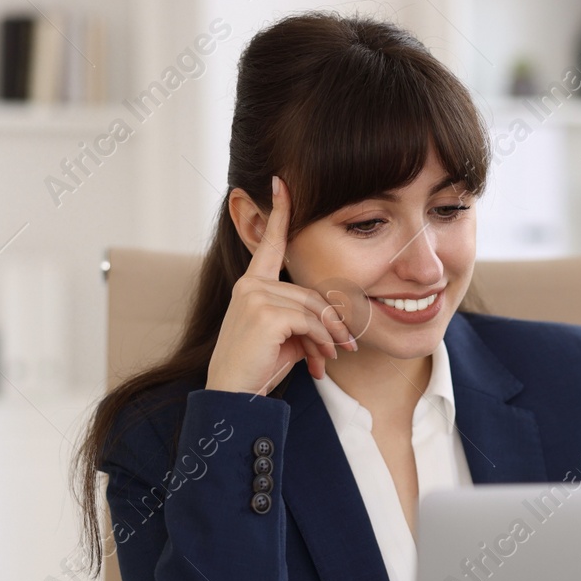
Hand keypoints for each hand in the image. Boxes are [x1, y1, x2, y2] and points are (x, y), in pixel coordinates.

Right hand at [205, 176, 357, 394]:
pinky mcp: (264, 312)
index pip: (269, 243)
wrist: (234, 396)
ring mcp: (254, 295)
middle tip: (347, 347)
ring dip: (331, 335)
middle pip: (311, 293)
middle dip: (333, 322)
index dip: (278, 213)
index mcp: (252, 284)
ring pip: (314, 307)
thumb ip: (307, 322)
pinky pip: (309, 321)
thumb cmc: (258, 368)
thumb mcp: (286, 339)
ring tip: (333, 358)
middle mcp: (251, 284)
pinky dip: (321, 341)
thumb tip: (339, 329)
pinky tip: (319, 362)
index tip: (283, 183)